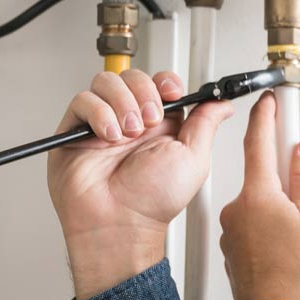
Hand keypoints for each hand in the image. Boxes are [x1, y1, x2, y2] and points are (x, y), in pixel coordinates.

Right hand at [47, 69, 233, 299]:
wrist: (120, 222)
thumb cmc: (155, 201)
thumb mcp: (194, 159)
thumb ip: (206, 124)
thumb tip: (223, 103)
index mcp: (161, 126)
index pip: (160, 83)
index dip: (165, 81)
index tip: (171, 92)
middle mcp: (131, 122)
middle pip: (133, 76)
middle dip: (144, 92)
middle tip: (149, 120)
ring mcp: (103, 124)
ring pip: (107, 82)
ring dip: (122, 102)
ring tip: (128, 132)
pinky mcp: (76, 130)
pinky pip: (83, 100)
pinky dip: (98, 113)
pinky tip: (109, 135)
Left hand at [218, 91, 299, 299]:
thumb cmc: (298, 275)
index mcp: (258, 195)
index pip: (258, 142)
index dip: (266, 116)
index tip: (269, 100)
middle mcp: (237, 209)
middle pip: (263, 178)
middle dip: (286, 182)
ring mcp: (232, 232)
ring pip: (260, 207)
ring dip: (280, 211)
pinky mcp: (233, 252)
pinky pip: (254, 229)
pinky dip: (271, 231)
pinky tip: (288, 250)